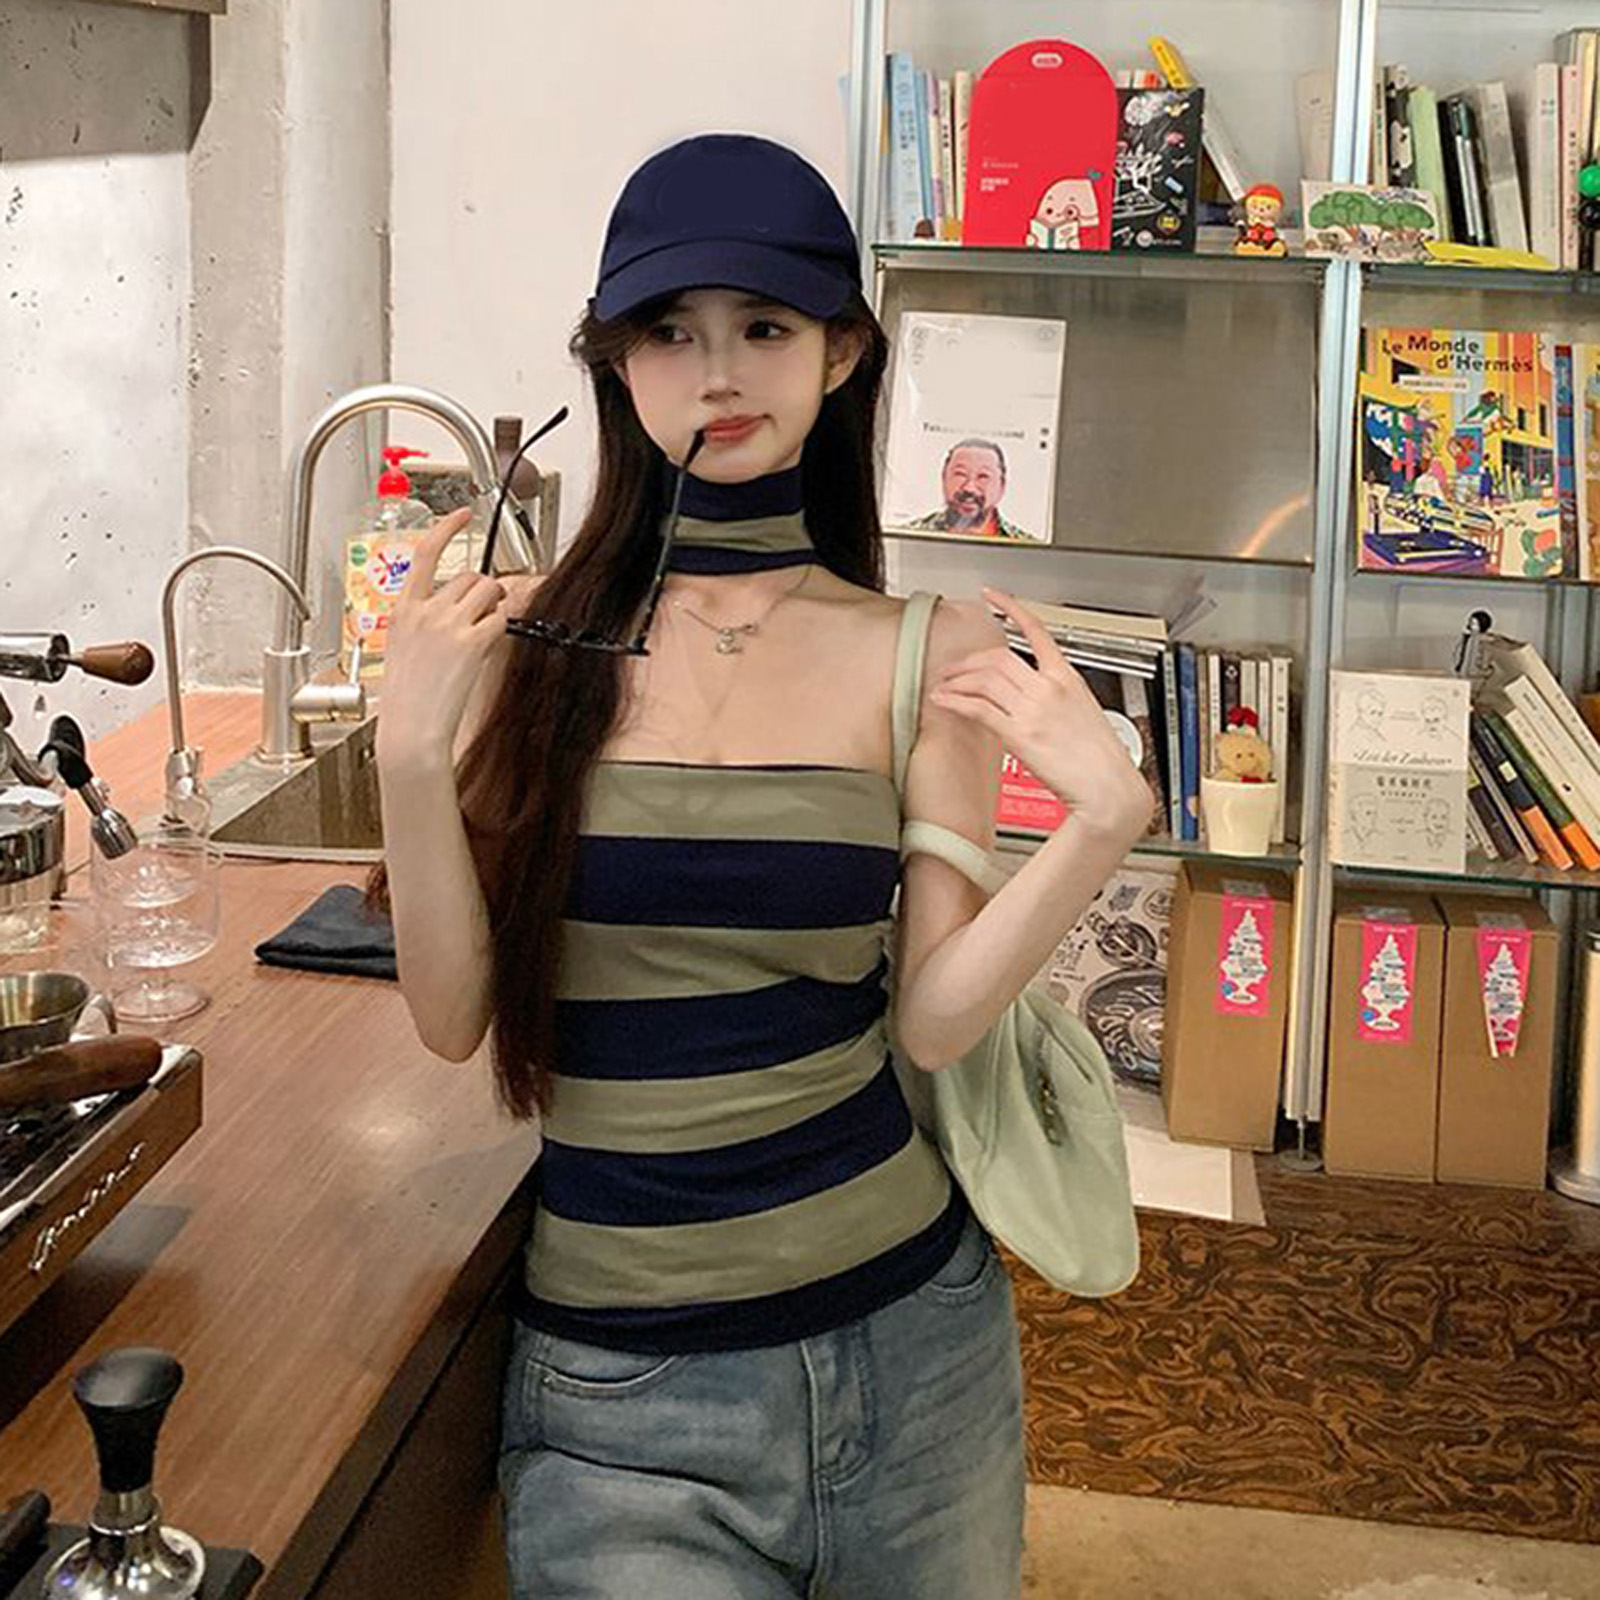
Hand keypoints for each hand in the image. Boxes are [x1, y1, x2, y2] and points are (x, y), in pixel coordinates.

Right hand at [374, 509, 508, 771]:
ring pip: (489, 591)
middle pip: (469, 577)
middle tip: (487, 613)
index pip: (424, 553)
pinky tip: (489, 645)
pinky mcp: (470, 642)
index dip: (446, 528)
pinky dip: (502, 627)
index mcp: (402, 610)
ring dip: (496, 607)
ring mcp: (446, 625)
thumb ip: (425, 624)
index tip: (462, 514)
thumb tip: (457, 613)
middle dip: (484, 592)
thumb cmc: (408, 700)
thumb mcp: (405, 651)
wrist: (411, 730)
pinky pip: (500, 618)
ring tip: (485, 632)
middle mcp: (423, 612)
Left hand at [929, 586, 1154, 844]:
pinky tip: (944, 702)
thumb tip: (1034, 702)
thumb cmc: (1101, 761)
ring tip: (944, 688)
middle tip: (953, 670)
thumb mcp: (1085, 715)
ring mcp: (1034, 710)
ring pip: (984, 679)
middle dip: (969, 662)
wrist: (1108, 790)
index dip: (1011, 608)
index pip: (1037, 631)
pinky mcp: (1020, 734)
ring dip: (957, 681)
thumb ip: (1057, 701)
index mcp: (1068, 678)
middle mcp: (1049, 687)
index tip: (993, 597)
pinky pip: (979, 708)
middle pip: (998, 658)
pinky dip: (956, 701)